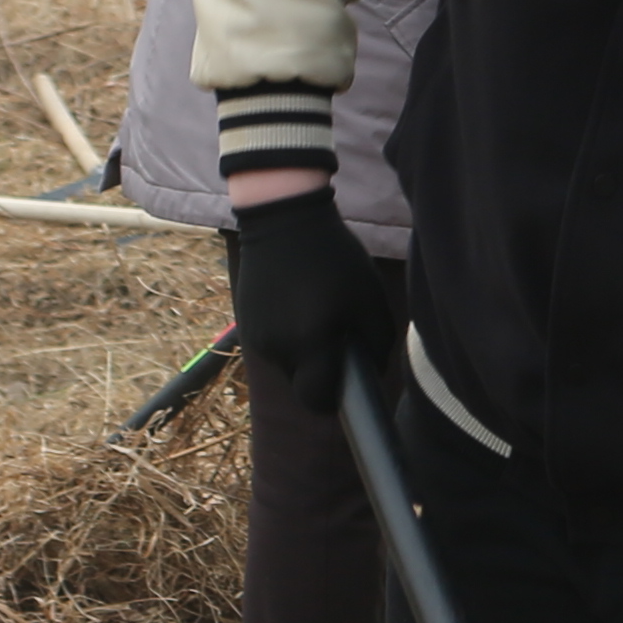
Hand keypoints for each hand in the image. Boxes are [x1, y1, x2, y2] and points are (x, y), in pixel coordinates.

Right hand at [225, 179, 386, 416]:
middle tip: (338, 344)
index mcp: (309, 343)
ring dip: (303, 356)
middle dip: (321, 375)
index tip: (349, 390)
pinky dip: (288, 339)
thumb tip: (371, 373)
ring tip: (317, 318)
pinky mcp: (245, 324)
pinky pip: (273, 348)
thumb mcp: (369, 297)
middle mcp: (277, 348)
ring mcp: (256, 337)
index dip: (335, 402)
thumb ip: (376, 342)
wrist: (283, 220)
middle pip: (301, 386)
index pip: (317, 400)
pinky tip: (298, 309)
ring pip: (287, 367)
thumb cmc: (334, 259)